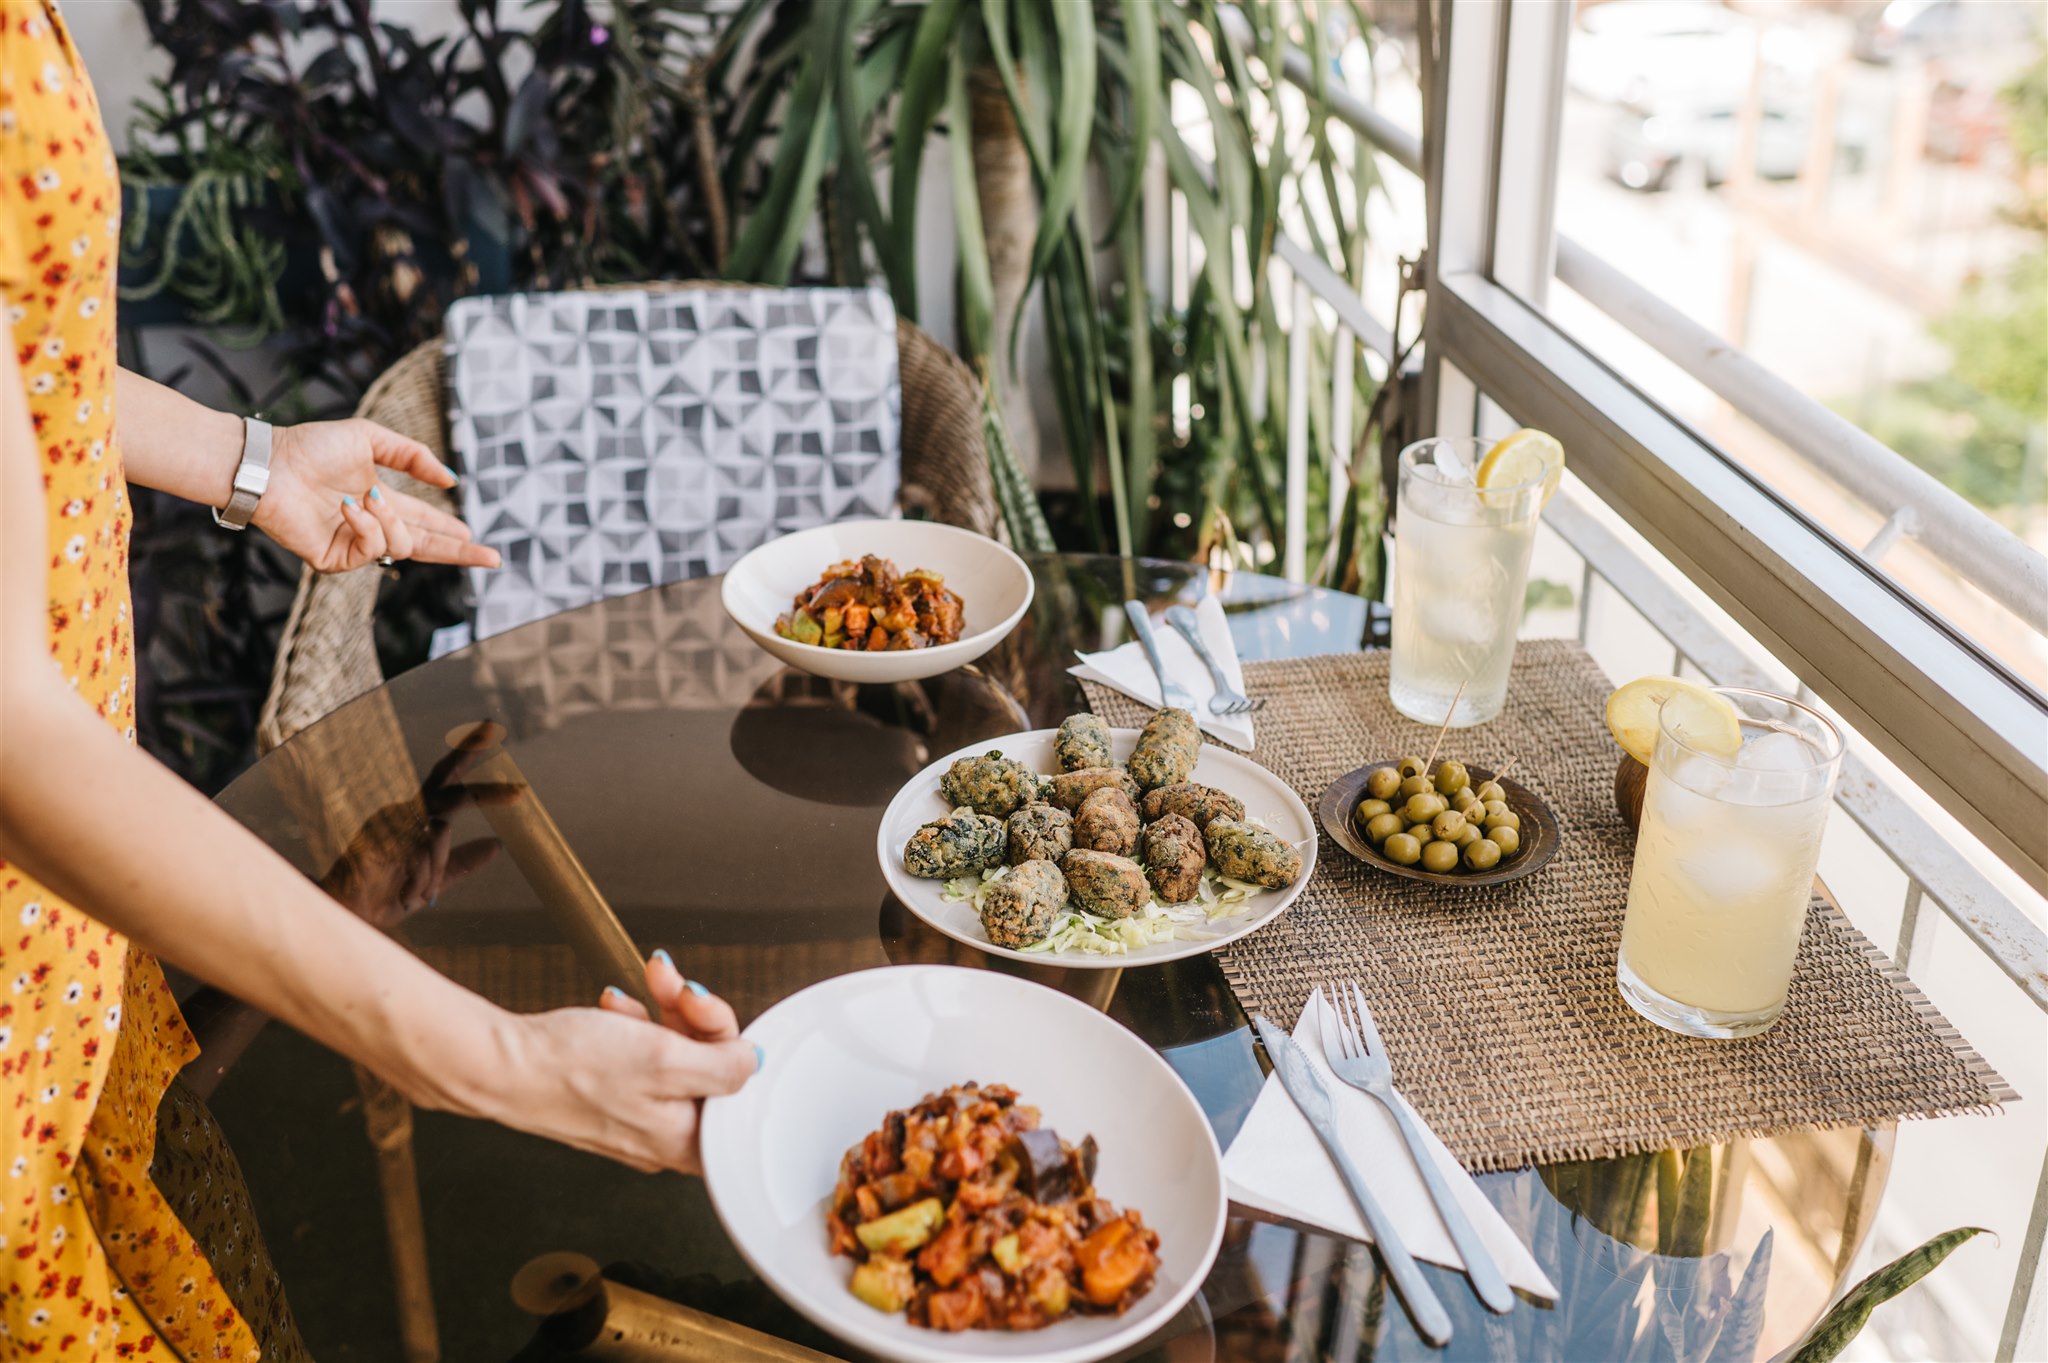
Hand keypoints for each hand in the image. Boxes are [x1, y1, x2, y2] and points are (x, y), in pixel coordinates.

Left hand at [256, 417, 501, 573]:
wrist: (270, 464)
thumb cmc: (311, 446)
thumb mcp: (370, 439)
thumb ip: (414, 456)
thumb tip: (451, 482)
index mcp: (381, 502)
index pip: (425, 522)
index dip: (451, 531)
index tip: (476, 537)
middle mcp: (371, 526)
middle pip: (426, 547)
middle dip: (459, 552)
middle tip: (491, 556)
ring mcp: (354, 545)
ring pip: (401, 544)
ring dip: (390, 519)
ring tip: (365, 496)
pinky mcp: (335, 559)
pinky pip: (372, 549)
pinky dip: (366, 526)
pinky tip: (349, 508)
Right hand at [319, 723, 514, 929]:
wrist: (348, 916)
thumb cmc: (384, 894)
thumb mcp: (434, 879)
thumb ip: (463, 862)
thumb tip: (498, 845)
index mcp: (418, 817)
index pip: (449, 780)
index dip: (469, 755)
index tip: (493, 730)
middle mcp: (404, 812)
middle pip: (446, 780)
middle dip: (470, 755)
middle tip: (494, 729)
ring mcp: (390, 822)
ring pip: (440, 833)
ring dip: (435, 871)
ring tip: (418, 896)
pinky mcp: (378, 838)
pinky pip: (420, 855)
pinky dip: (420, 880)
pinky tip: (406, 894)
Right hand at [489, 954, 760, 1174]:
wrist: (500, 1064)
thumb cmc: (573, 1068)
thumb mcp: (666, 1060)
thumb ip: (723, 1066)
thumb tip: (753, 1063)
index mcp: (685, 1142)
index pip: (738, 1088)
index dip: (726, 1039)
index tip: (703, 1009)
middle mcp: (663, 1136)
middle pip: (708, 1064)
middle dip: (691, 1014)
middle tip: (672, 984)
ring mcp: (635, 1114)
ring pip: (673, 1051)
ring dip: (662, 1010)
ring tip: (640, 986)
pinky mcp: (610, 1092)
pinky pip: (640, 1052)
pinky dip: (635, 1022)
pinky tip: (616, 1005)